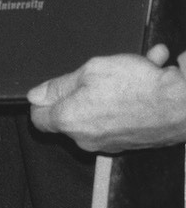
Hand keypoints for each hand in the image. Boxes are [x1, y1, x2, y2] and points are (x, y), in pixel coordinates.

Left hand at [27, 45, 185, 152]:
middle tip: (97, 71)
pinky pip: (125, 113)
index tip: (53, 87)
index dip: (42, 100)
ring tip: (133, 65)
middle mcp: (88, 139)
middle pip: (71, 113)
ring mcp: (110, 142)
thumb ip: (60, 85)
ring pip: (101, 109)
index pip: (39, 118)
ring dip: (112, 87)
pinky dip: (133, 94)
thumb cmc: (138, 86)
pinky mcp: (131, 140)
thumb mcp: (90, 71)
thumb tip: (35, 95)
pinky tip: (150, 67)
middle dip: (82, 89)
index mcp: (70, 121)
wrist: (182, 104)